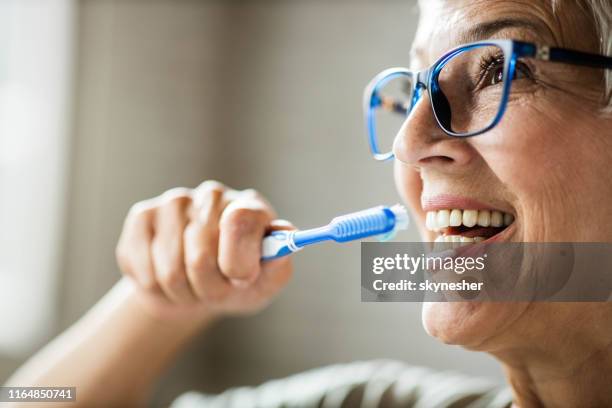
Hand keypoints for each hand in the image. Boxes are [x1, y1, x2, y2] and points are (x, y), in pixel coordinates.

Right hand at [116, 181, 293, 322]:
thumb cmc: (239, 283)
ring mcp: (174, 203)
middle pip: (201, 254)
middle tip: (218, 291)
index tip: (241, 279)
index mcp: (249, 207)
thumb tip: (285, 235)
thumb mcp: (267, 280)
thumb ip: (279, 262)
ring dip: (183, 293)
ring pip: (169, 268)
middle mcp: (212, 196)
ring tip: (193, 287)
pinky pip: (143, 269)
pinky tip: (166, 279)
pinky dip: (156, 289)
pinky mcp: (142, 217)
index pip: (239, 222)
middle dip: (210, 288)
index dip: (237, 260)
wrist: (199, 290)